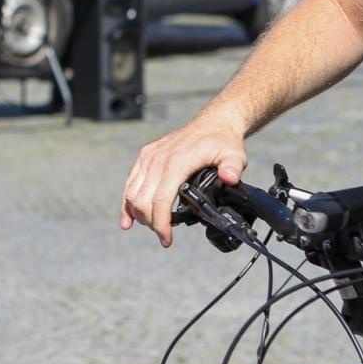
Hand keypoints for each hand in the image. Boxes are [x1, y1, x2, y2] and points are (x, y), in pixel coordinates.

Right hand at [120, 115, 247, 245]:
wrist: (213, 123)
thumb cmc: (223, 141)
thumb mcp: (235, 155)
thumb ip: (233, 167)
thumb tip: (230, 178)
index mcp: (177, 161)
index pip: (161, 199)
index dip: (161, 223)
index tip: (167, 240)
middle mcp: (158, 158)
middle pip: (143, 200)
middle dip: (151, 223)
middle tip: (164, 236)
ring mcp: (149, 156)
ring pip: (133, 193)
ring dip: (139, 214)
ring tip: (153, 227)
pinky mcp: (145, 156)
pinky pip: (131, 182)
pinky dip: (127, 203)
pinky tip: (128, 219)